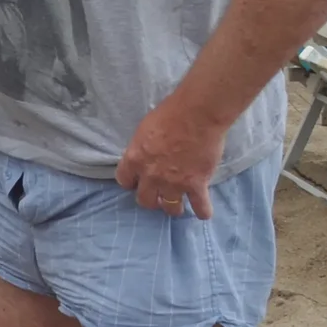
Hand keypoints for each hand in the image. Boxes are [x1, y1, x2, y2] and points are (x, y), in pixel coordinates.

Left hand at [115, 100, 224, 218]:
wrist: (196, 115)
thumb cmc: (169, 114)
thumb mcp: (144, 130)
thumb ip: (142, 148)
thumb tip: (146, 155)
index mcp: (134, 159)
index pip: (124, 181)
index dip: (131, 183)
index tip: (137, 182)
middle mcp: (151, 176)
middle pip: (145, 200)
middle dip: (151, 199)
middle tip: (158, 196)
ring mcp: (174, 183)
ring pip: (170, 208)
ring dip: (173, 207)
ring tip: (177, 204)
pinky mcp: (196, 185)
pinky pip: (201, 208)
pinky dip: (203, 211)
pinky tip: (203, 211)